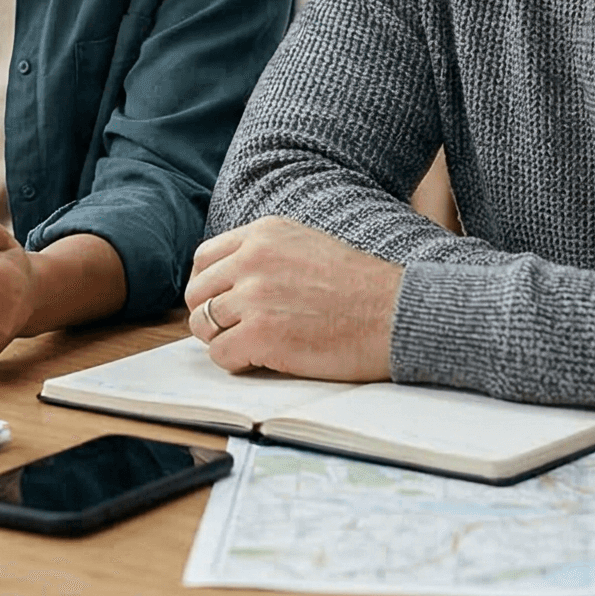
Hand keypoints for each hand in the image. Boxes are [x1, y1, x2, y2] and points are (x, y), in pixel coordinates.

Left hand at [183, 218, 401, 381]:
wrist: (397, 314)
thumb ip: (265, 255)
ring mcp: (254, 296)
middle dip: (212, 315)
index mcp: (264, 233)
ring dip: (224, 340)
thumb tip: (226, 281)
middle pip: (197, 293)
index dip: (210, 287)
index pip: (204, 259)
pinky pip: (220, 354)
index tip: (225, 304)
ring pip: (203, 325)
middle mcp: (253, 259)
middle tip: (239, 331)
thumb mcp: (307, 246)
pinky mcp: (260, 334)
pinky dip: (237, 362)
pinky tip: (266, 359)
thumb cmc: (361, 288)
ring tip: (256, 345)